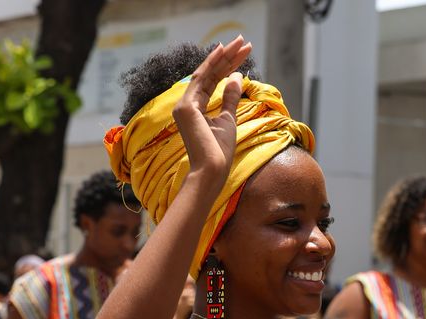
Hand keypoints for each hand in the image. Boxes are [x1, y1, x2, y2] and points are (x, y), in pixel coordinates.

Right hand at [172, 37, 252, 178]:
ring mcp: (183, 105)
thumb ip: (230, 97)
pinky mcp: (185, 107)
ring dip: (224, 56)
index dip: (226, 66)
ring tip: (240, 42)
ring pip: (206, 73)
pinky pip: (201, 80)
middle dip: (227, 57)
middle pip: (209, 74)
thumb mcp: (229, 119)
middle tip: (243, 41)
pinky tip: (224, 52)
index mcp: (194, 109)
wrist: (212, 170)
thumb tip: (237, 76)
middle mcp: (185, 104)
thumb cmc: (220, 151)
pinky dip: (212, 65)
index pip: (211, 81)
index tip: (242, 53)